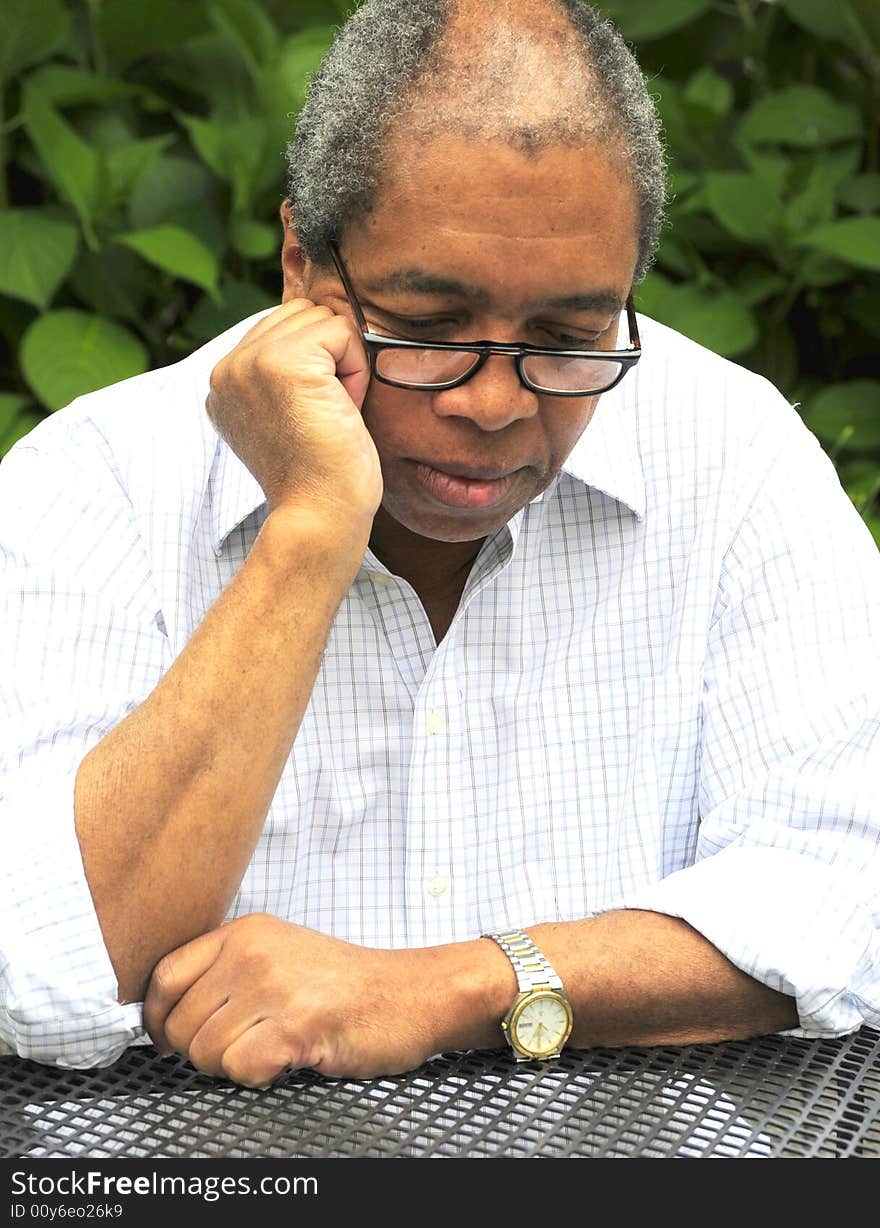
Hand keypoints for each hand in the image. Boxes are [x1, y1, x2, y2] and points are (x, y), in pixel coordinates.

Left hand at [143, 914, 441, 1085]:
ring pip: (205, 1052)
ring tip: (270, 1050)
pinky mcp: (295, 1024)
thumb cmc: (345, 984)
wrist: (410, 994)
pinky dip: (259, 1077)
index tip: (169, 1039)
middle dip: (200, 1052)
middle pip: (179, 1024)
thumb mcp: (280, 952)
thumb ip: (227, 969)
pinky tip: (286, 1060)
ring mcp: (274, 986)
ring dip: (233, 1066)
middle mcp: (253, 952)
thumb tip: (166, 1013)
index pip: (164, 976)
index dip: (157, 1019)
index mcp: (245, 932)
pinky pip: (240, 1069)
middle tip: (239, 1049)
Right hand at [205, 300, 382, 524]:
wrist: (320, 516)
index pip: (282, 327)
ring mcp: (250, 362)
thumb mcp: (291, 412)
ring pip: (322, 319)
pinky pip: (343, 331)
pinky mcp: (284, 363)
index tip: (311, 416)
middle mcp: (227, 368)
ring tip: (330, 412)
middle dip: (330, 358)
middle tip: (325, 414)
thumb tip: (318, 314)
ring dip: (343, 364)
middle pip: (302, 314)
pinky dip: (356, 369)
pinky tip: (342, 409)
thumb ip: (287, 368)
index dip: (315, 365)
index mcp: (225, 381)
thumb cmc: (321, 475)